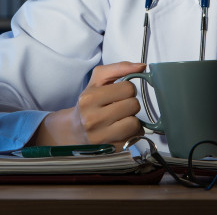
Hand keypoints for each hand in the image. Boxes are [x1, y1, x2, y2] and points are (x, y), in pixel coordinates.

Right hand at [30, 61, 145, 150]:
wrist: (74, 130)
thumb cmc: (89, 103)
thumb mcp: (98, 81)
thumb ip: (119, 68)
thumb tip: (142, 66)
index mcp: (89, 98)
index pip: (128, 88)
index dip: (127, 89)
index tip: (119, 94)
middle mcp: (92, 119)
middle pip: (133, 105)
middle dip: (130, 104)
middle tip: (120, 106)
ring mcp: (100, 137)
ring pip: (135, 123)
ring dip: (132, 119)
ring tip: (122, 118)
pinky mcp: (109, 150)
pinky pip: (134, 138)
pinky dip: (132, 133)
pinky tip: (121, 130)